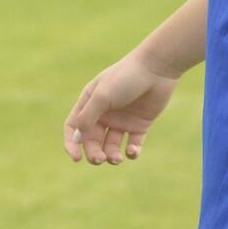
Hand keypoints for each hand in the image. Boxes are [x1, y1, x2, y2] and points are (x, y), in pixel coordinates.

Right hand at [63, 51, 178, 164]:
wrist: (156, 69)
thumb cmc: (125, 78)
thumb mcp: (102, 96)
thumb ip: (88, 117)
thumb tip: (77, 138)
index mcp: (89, 103)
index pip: (74, 128)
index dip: (71, 144)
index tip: (75, 158)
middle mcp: (104, 114)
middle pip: (92, 141)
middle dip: (94, 153)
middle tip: (100, 159)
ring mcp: (121, 121)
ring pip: (111, 146)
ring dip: (111, 156)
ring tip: (117, 158)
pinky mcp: (139, 126)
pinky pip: (132, 145)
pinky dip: (131, 153)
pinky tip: (132, 151)